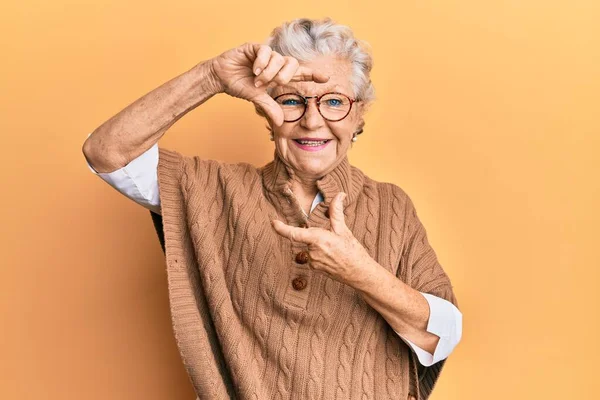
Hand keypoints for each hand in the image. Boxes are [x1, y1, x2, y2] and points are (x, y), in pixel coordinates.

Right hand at [210, 42, 329, 125]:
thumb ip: (270, 107)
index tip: (326, 78)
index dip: (313, 74)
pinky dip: (262, 62)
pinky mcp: (254, 47)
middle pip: (292, 63)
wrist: (220, 78)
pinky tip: (255, 70)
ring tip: (257, 79)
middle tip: (273, 83)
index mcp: (278, 74)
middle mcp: (275, 63)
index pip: (300, 73)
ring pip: (279, 59)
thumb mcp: (257, 99)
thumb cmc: (239, 86)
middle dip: (285, 75)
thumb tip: (281, 123)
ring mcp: (265, 54)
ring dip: (269, 72)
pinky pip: (266, 51)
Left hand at [271, 192, 373, 285]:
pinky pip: (312, 256)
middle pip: (306, 238)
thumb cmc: (353, 251)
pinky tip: (332, 256)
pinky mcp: (314, 268)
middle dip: (316, 235)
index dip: (281, 228)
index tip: (273, 223)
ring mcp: (313, 262)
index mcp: (318, 240)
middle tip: (333, 240)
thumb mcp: (344, 230)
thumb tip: (339, 195)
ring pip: (309, 247)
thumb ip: (336, 212)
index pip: (294, 234)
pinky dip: (320, 253)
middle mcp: (312, 252)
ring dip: (318, 244)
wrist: (359, 273)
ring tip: (335, 249)